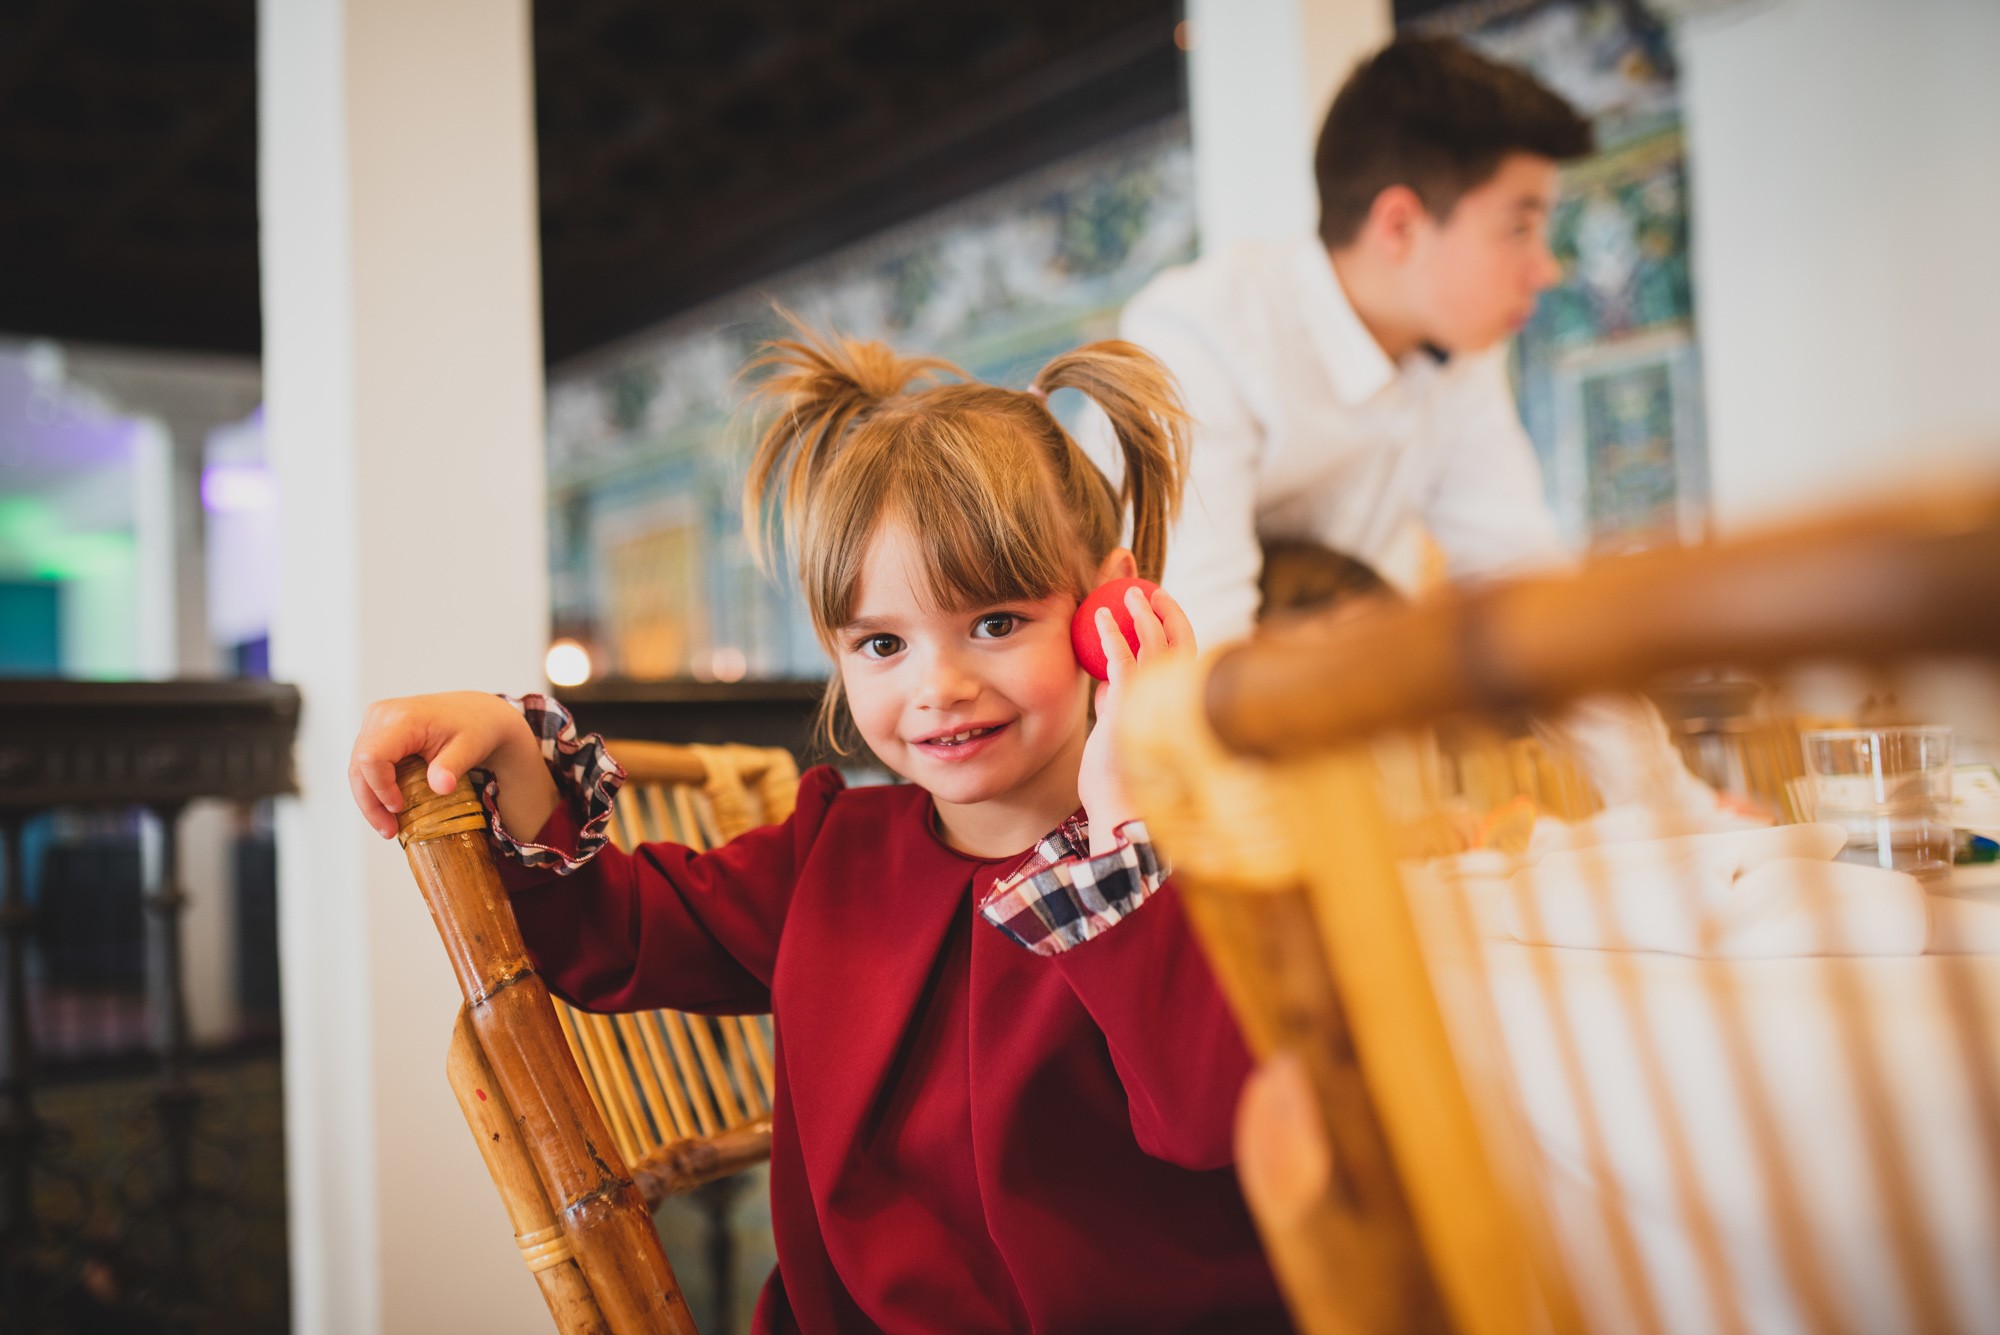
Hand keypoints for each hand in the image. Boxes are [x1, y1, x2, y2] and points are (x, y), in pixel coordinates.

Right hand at [347, 691, 554, 840]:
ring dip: (370, 801)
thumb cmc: (476, 728)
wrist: (477, 713)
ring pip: (358, 769)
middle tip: (389, 832)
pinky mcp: (376, 732)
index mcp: (402, 718)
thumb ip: (452, 767)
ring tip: (389, 828)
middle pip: (359, 766)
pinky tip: (390, 810)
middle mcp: (382, 715)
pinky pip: (367, 766)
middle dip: (371, 803)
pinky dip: (375, 789)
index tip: (399, 809)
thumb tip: (441, 788)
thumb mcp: (470, 748)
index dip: (381, 788)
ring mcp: (376, 722)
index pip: (373, 758)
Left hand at [1077, 585, 1195, 853]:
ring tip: (1126, 593)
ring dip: (1141, 613)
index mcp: (1176, 707)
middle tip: (1146, 591)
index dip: (1174, 625)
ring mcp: (1154, 704)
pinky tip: (1102, 618)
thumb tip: (1106, 680)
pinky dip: (1113, 635)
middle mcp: (1174, 702)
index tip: (1157, 604)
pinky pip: (1122, 661)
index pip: (1184, 657)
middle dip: (1167, 610)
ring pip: (1156, 643)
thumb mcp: (1120, 732)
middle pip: (1181, 641)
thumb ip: (1118, 703)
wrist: (1119, 815)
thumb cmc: (1120, 781)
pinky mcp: (1129, 708)